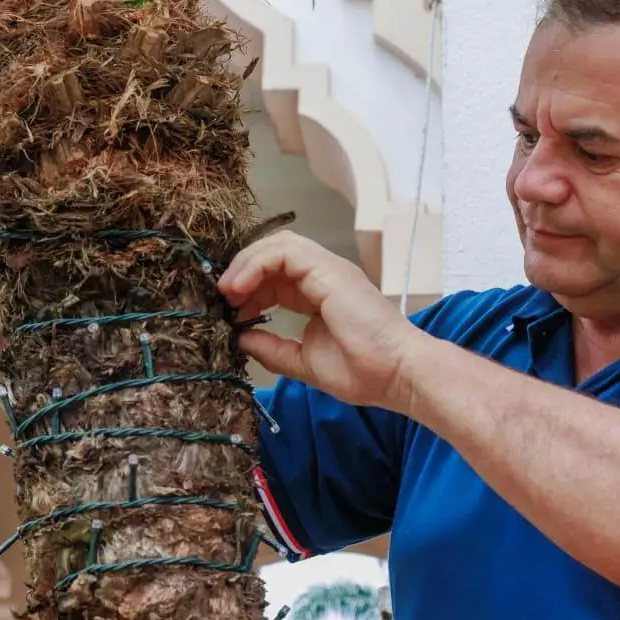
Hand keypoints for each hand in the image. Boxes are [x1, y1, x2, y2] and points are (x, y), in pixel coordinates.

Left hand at [217, 232, 430, 412]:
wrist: (396, 374)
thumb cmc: (363, 371)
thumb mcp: (303, 362)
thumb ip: (273, 348)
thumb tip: (241, 337)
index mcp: (319, 294)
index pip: (276, 275)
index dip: (249, 289)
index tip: (231, 314)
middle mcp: (324, 275)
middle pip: (272, 255)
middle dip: (242, 272)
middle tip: (223, 299)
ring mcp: (328, 269)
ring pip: (276, 245)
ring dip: (245, 264)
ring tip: (228, 292)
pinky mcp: (328, 269)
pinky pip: (283, 251)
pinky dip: (256, 264)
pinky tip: (241, 288)